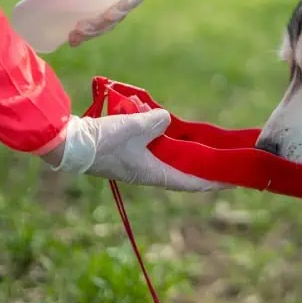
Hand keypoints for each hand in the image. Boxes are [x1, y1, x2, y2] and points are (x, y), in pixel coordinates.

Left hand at [35, 0, 146, 46]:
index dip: (129, 5)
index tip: (112, 12)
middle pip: (119, 14)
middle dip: (104, 24)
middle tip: (84, 26)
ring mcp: (100, 2)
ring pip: (106, 24)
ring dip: (94, 33)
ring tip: (75, 34)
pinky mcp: (86, 9)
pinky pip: (90, 27)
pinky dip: (83, 36)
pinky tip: (72, 41)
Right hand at [41, 110, 226, 191]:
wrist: (69, 144)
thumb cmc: (103, 140)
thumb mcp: (135, 126)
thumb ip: (158, 122)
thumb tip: (166, 120)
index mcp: (155, 174)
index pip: (191, 182)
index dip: (213, 182)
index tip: (232, 180)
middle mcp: (149, 173)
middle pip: (184, 170)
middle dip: (203, 164)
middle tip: (222, 157)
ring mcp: (138, 165)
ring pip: (169, 156)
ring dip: (181, 147)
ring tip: (196, 138)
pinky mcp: (128, 154)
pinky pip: (153, 146)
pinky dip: (162, 136)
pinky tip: (162, 121)